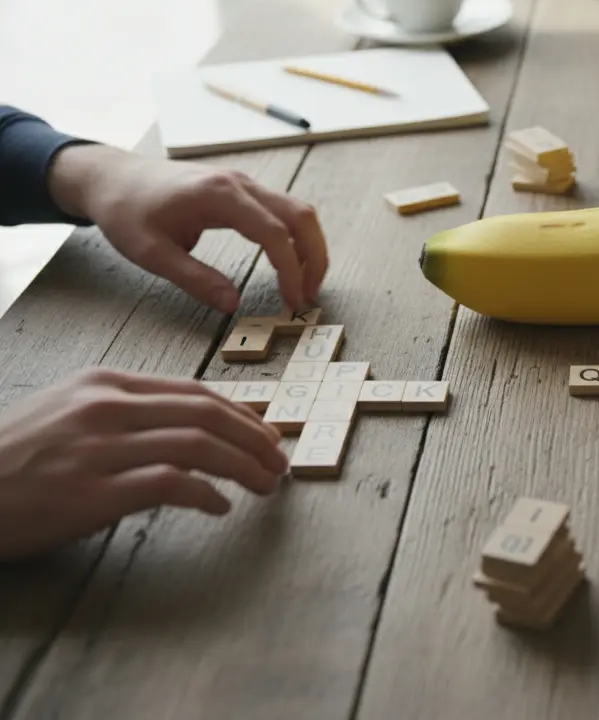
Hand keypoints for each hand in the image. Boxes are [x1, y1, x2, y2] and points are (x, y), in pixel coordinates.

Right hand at [0, 368, 287, 560]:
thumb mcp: (66, 416)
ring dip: (245, 466)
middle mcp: (104, 407)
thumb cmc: (12, 462)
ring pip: (199, 444)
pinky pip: (171, 484)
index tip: (266, 434)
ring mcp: (98, 448)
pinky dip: (207, 494)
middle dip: (255, 438)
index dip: (241, 414)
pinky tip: (220, 507)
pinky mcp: (91, 492)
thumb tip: (190, 434)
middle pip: (206, 412)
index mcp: (102, 383)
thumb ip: (123, 416)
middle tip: (279, 462)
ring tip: (266, 485)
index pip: (193, 390)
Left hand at [46, 144, 327, 313]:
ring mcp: (243, 183)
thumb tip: (233, 305)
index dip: (291, 270)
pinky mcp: (241, 189)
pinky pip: (283, 210)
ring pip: (297, 211)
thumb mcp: (151, 252)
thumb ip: (195, 279)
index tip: (294, 301)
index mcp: (219, 195)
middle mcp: (239, 183)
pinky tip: (289, 262)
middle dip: (314, 258)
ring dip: (309, 247)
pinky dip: (295, 237)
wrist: (110, 176)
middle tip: (309, 295)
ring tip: (304, 283)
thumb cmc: (125, 210)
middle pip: (300, 216)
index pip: (274, 233)